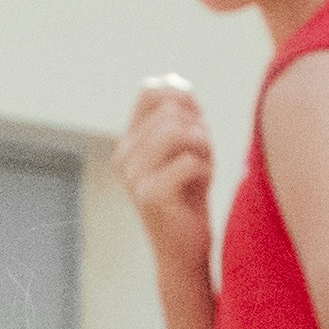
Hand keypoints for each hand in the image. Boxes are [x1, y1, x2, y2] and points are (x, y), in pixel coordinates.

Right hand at [117, 80, 215, 277]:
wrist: (185, 248)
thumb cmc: (189, 195)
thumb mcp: (187, 146)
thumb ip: (181, 112)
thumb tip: (173, 80)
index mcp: (127, 142)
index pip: (151, 92)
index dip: (183, 98)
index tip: (197, 123)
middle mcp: (123, 157)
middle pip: (170, 111)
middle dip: (198, 130)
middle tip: (204, 158)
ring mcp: (132, 176)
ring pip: (178, 132)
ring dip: (203, 147)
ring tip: (205, 168)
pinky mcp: (148, 196)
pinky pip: (189, 161)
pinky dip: (206, 170)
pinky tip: (202, 186)